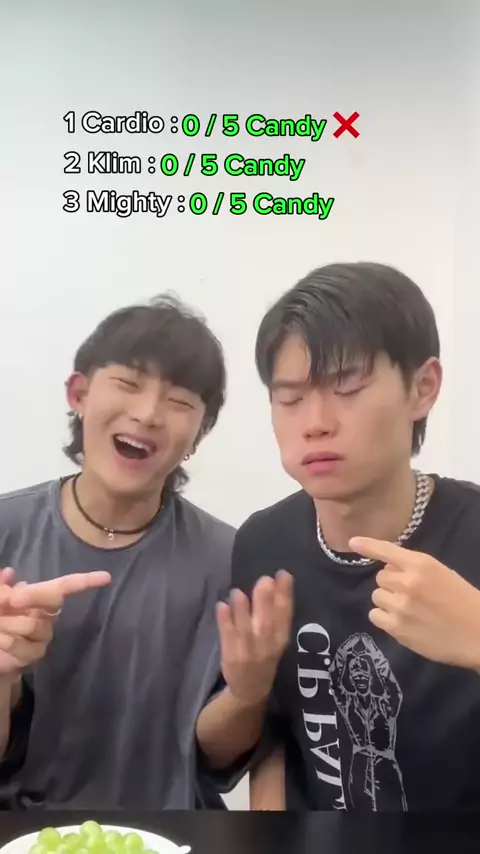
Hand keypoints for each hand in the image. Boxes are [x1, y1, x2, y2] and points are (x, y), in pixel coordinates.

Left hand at [0, 567, 110, 675]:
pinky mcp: (35, 655)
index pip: (67, 586)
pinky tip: (0, 640)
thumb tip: (9, 572)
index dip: (86, 581)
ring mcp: (44, 637)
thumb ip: (2, 587)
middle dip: (31, 597)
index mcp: (41, 598)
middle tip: (9, 599)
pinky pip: (20, 644)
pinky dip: (4, 639)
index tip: (106, 577)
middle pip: (52, 602)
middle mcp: (47, 616)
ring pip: (31, 625)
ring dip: (7, 623)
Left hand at [216, 571, 292, 704]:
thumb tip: (269, 582)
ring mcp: (248, 653)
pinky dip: (225, 622)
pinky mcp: (231, 658)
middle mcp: (267, 647)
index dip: (285, 595)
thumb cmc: (264, 657)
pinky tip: (221, 606)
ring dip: (242, 611)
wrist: (250, 691)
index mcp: (281, 640)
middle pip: (267, 623)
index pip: (285, 615)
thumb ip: (273, 615)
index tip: (283, 575)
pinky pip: (227, 638)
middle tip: (265, 579)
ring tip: (237, 592)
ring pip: (245, 631)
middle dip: (266, 601)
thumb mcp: (276, 640)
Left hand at [350, 536, 479, 669]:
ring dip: (388, 601)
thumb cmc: (462, 601)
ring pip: (377, 596)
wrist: (478, 634)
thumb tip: (388, 569)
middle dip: (391, 584)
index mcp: (422, 564)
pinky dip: (384, 618)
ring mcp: (400, 606)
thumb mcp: (441, 574)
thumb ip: (414, 569)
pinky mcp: (397, 628)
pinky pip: (375, 615)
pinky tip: (402, 621)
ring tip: (409, 610)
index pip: (388, 551)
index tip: (353, 542)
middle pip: (380, 577)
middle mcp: (408, 582)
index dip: (368, 546)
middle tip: (411, 594)